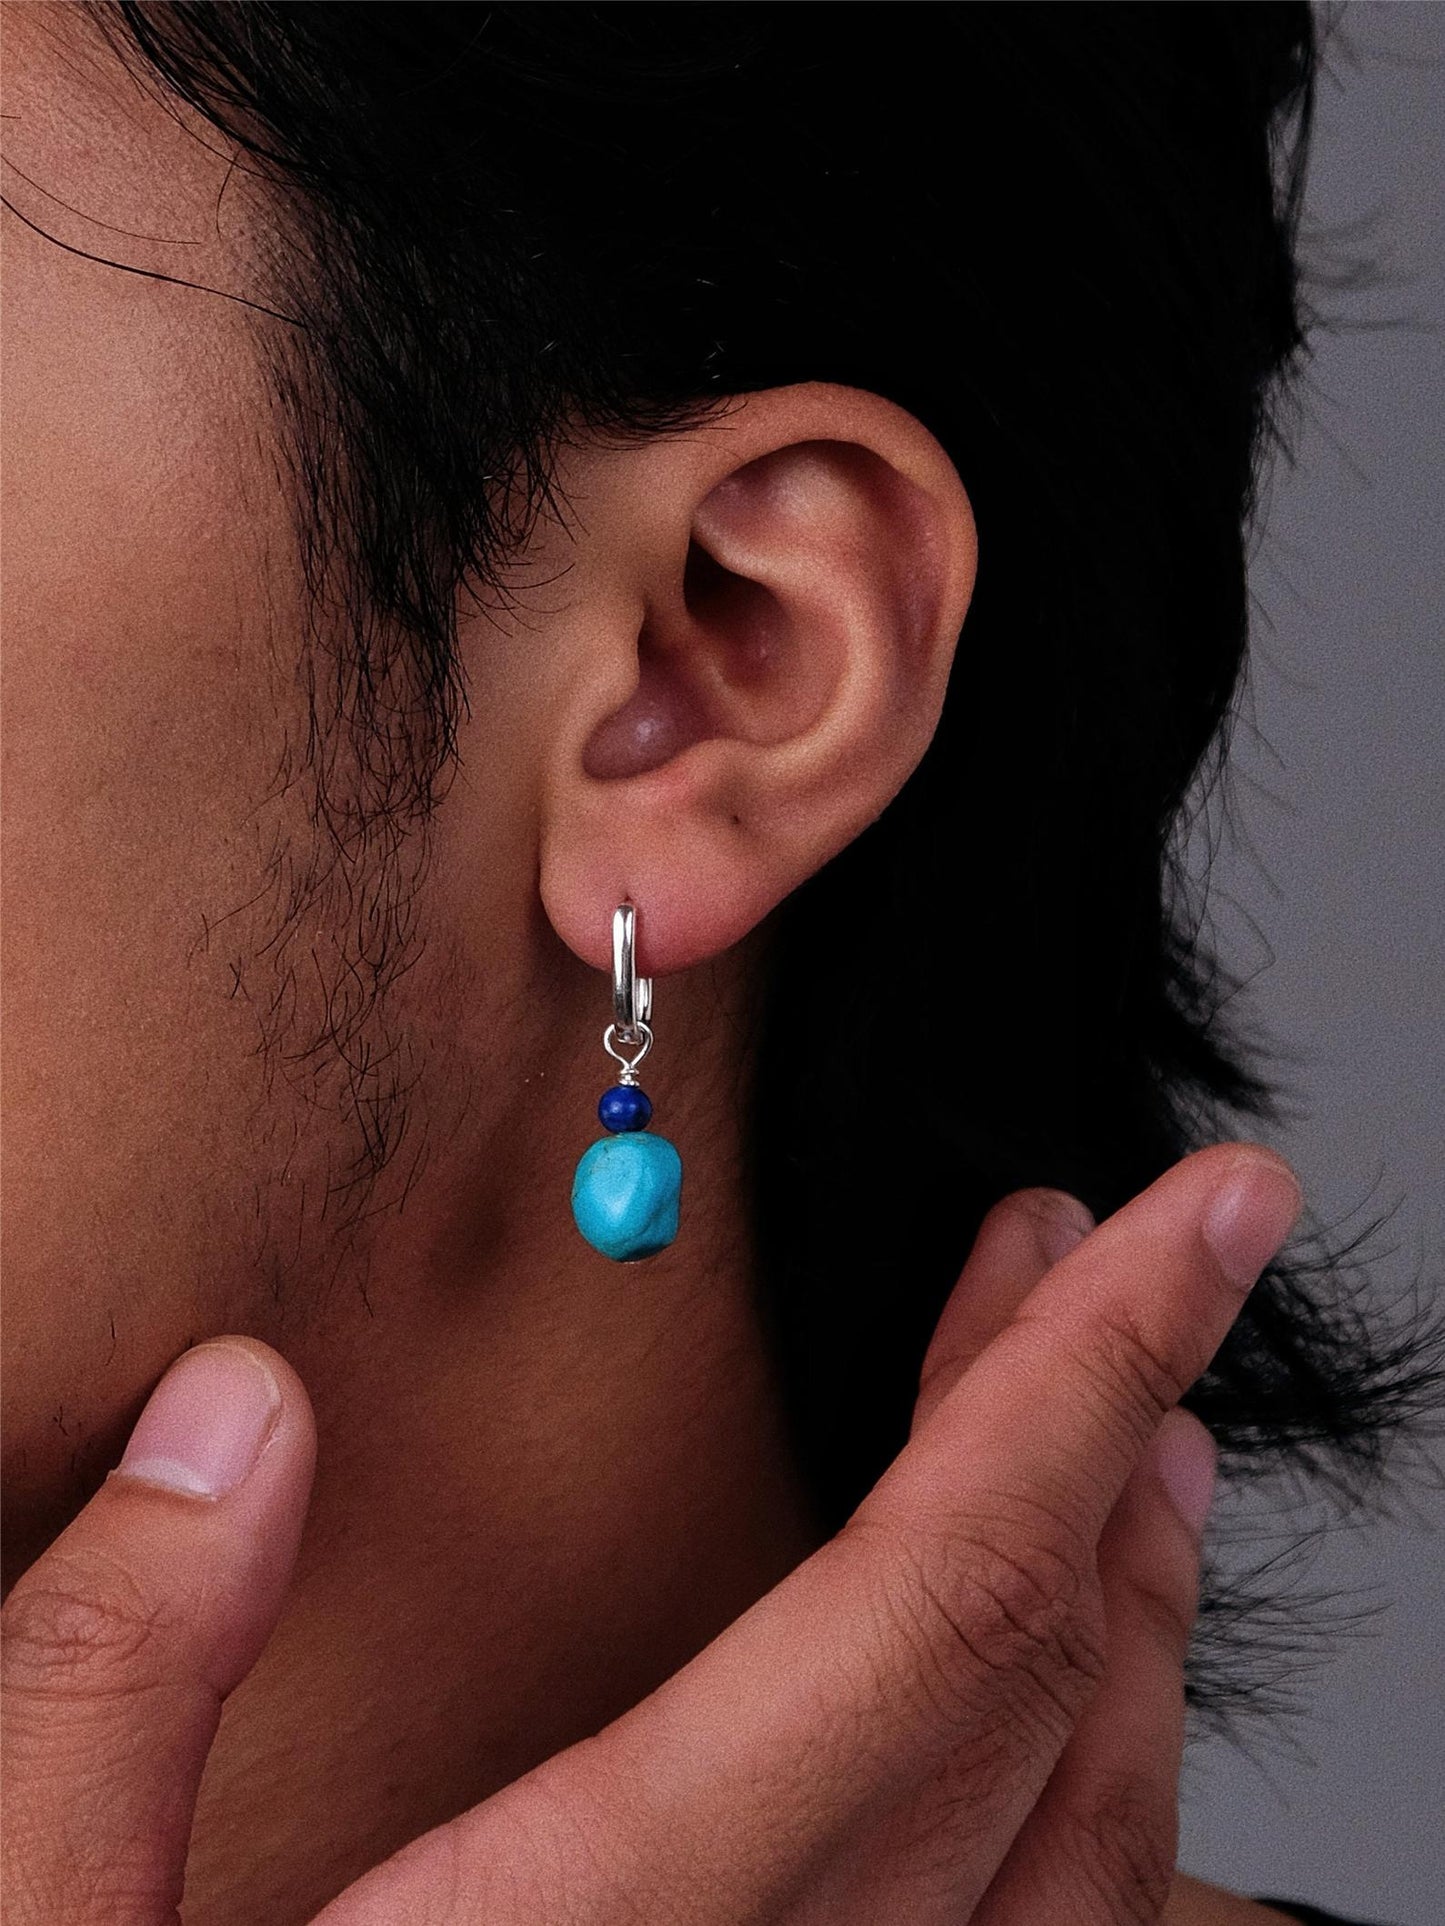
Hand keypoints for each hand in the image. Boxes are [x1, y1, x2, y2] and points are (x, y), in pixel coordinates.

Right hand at [2, 1143, 1300, 1923]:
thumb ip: (108, 1688)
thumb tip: (233, 1418)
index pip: (933, 1601)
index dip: (1080, 1376)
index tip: (1186, 1221)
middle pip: (1030, 1682)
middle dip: (1109, 1425)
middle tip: (1138, 1252)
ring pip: (1082, 1839)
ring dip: (1136, 1600)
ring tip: (1150, 1434)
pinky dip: (1098, 1783)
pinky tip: (1076, 1708)